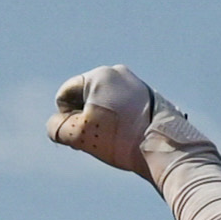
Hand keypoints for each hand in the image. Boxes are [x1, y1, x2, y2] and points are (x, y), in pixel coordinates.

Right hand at [47, 65, 193, 178]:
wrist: (164, 147)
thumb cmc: (120, 139)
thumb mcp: (79, 135)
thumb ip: (57, 128)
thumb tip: (56, 125)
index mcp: (99, 75)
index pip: (65, 94)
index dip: (65, 118)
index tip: (80, 135)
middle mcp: (118, 73)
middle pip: (86, 98)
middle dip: (84, 119)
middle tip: (96, 141)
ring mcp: (136, 84)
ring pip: (105, 104)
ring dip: (102, 122)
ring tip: (114, 141)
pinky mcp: (150, 98)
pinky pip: (124, 108)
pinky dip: (120, 122)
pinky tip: (128, 138)